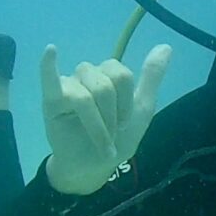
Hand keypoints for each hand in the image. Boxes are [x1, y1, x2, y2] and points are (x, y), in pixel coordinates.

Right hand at [41, 44, 170, 194]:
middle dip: (111, 117)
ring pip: (86, 97)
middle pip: (105, 85)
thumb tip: (166, 47)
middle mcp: (88, 75)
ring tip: (99, 142)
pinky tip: (51, 51)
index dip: (126, 103)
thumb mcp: (141, 109)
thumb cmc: (116, 138)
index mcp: (108, 75)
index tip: (123, 125)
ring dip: (97, 126)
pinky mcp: (52, 102)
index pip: (121, 74)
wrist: (95, 167)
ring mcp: (68, 86)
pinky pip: (50, 80)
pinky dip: (48, 65)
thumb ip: (151, 78)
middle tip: (110, 137)